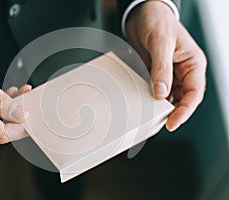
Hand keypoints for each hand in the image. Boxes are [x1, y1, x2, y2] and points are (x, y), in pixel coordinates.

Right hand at [0, 52, 29, 143]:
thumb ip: (1, 101)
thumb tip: (20, 115)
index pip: (2, 133)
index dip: (21, 126)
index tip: (32, 114)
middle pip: (0, 131)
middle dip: (17, 116)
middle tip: (27, 97)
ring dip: (9, 112)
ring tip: (18, 93)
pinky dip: (0, 111)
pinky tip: (7, 98)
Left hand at [125, 1, 206, 130]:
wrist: (141, 14)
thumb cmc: (157, 21)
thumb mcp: (161, 42)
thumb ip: (161, 68)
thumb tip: (161, 93)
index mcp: (192, 63)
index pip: (194, 93)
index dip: (184, 111)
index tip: (172, 123)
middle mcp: (182, 71)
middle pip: (181, 98)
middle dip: (171, 111)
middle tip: (157, 122)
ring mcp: (168, 73)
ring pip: (167, 96)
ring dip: (158, 105)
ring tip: (148, 114)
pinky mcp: (154, 74)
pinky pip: (153, 89)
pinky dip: (148, 97)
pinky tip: (141, 101)